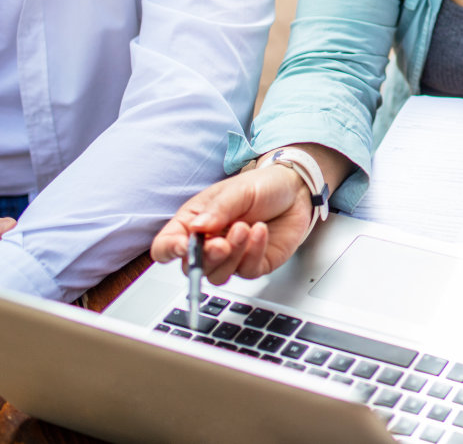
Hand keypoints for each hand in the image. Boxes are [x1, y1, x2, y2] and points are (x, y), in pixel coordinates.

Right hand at [150, 167, 314, 284]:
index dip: (169, 250)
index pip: (166, 245)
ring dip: (231, 256)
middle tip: (221, 243)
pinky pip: (246, 271)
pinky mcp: (253, 264)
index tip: (183, 246)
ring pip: (217, 275)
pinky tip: (260, 231)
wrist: (296, 190)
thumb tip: (196, 228)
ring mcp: (230, 257)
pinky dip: (253, 252)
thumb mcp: (238, 190)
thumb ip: (218, 209)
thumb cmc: (261, 186)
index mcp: (194, 223)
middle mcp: (208, 243)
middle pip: (191, 267)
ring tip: (245, 228)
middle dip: (206, 258)